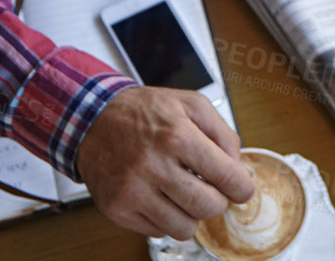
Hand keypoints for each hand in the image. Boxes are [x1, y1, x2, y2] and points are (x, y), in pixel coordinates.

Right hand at [77, 86, 254, 239]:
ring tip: (183, 192)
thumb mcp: (190, 104)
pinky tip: (160, 195)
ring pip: (185, 228)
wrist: (92, 120)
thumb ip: (222, 132)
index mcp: (176, 136)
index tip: (241, 189)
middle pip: (208, 207)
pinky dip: (165, 218)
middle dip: (218, 201)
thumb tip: (237, 166)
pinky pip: (158, 231)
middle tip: (210, 189)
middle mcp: (153, 165)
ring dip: (191, 213)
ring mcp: (133, 191)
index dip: (242, 188)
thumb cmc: (142, 112)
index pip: (227, 177)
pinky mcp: (117, 209)